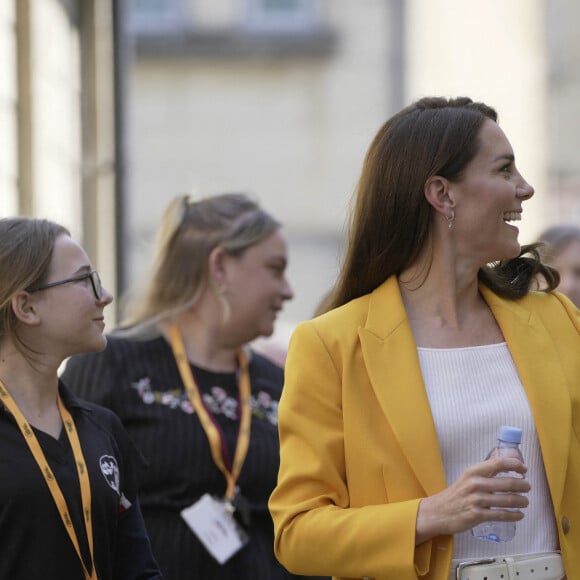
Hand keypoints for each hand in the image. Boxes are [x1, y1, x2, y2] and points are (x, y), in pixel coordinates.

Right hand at [415, 456, 529, 543]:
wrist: (439, 511)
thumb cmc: (456, 494)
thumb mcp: (467, 478)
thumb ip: (485, 473)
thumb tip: (506, 465)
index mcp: (473, 471)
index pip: (498, 463)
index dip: (515, 464)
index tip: (524, 469)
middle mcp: (475, 484)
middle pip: (508, 482)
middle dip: (523, 485)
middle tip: (528, 487)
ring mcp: (476, 500)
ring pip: (508, 500)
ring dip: (522, 501)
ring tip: (526, 501)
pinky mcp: (477, 515)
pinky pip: (502, 515)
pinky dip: (515, 515)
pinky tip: (519, 515)